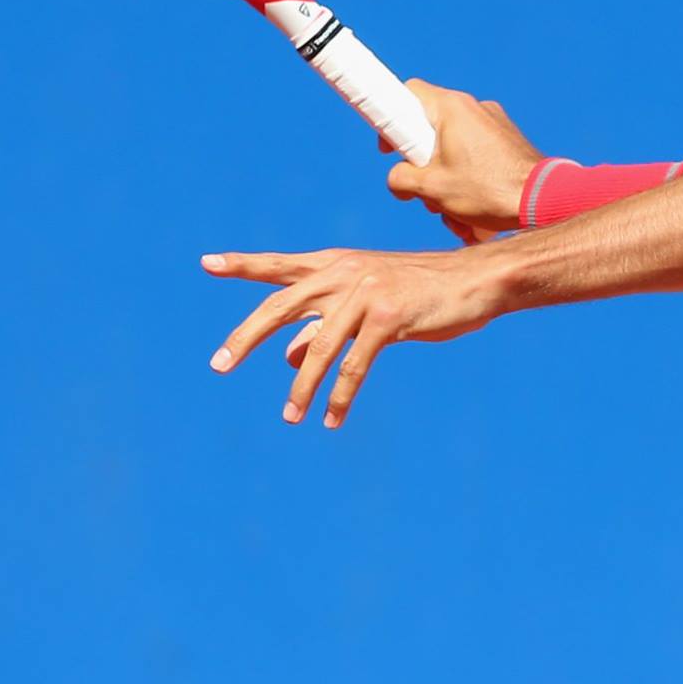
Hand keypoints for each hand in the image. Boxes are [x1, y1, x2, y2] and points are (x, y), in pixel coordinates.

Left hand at [203, 246, 499, 427]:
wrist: (476, 280)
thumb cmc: (422, 291)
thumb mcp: (368, 304)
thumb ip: (325, 324)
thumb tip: (286, 356)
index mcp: (337, 264)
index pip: (280, 265)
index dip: (243, 264)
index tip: (206, 263)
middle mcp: (344, 273)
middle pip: (281, 305)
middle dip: (246, 336)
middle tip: (219, 365)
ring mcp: (366, 293)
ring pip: (318, 348)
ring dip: (301, 388)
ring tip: (289, 418)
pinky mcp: (388, 317)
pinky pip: (354, 366)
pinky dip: (339, 396)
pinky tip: (330, 419)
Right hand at [385, 80, 544, 237]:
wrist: (544, 202)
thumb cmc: (487, 191)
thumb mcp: (431, 188)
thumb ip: (400, 179)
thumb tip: (398, 180)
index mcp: (453, 108)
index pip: (409, 92)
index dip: (391, 117)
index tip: (389, 146)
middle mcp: (475, 109)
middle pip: (430, 130)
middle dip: (423, 167)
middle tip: (426, 191)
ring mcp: (495, 125)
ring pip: (453, 151)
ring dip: (447, 185)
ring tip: (456, 213)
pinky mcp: (508, 143)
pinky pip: (476, 159)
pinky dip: (470, 185)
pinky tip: (475, 217)